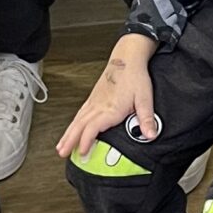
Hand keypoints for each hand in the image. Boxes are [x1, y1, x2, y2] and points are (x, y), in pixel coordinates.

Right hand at [57, 42, 156, 159]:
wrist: (127, 59)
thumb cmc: (135, 77)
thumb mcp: (145, 98)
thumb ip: (147, 118)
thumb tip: (151, 134)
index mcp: (110, 108)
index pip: (93, 127)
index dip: (86, 140)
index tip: (82, 152)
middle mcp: (99, 105)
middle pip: (79, 125)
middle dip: (70, 140)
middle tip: (62, 153)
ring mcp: (94, 101)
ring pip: (77, 120)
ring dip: (68, 134)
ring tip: (61, 147)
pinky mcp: (93, 98)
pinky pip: (80, 113)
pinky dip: (73, 124)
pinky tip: (70, 129)